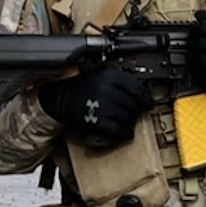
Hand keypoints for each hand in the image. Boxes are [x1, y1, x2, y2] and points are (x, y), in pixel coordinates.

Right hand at [37, 66, 152, 146]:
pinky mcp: (98, 120)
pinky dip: (124, 133)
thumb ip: (116, 77)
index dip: (146, 99)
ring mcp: (103, 105)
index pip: (137, 88)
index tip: (148, 104)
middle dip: (136, 112)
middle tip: (134, 114)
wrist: (57, 97)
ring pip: (128, 118)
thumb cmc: (77, 86)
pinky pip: (118, 129)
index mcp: (109, 75)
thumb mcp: (97, 73)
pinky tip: (124, 133)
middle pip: (133, 105)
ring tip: (127, 124)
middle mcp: (108, 88)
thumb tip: (137, 87)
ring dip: (130, 123)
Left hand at [188, 10, 205, 91]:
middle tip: (193, 43)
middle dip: (192, 42)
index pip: (199, 28)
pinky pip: (204, 74)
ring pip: (196, 60)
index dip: (194, 29)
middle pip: (196, 44)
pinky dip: (199, 70)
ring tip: (195, 54)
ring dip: (192, 57)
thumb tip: (199, 14)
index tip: (195, 31)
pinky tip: (203, 66)